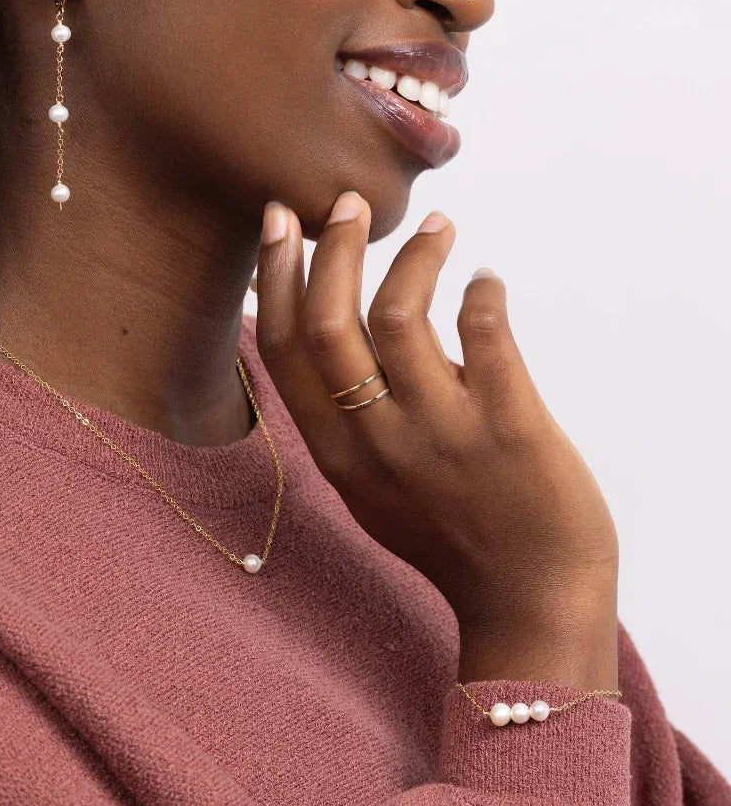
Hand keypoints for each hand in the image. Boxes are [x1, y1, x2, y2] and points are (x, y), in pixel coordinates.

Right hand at [253, 193, 619, 680]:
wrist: (529, 602)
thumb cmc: (450, 535)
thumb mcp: (369, 484)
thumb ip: (344, 418)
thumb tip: (340, 326)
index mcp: (336, 453)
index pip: (284, 349)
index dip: (276, 277)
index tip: (282, 221)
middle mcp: (376, 442)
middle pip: (329, 325)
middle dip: (330, 250)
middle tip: (349, 203)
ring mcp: (442, 436)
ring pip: (399, 318)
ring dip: (413, 258)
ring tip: (439, 227)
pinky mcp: (511, 430)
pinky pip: (488, 339)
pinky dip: (482, 295)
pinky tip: (486, 280)